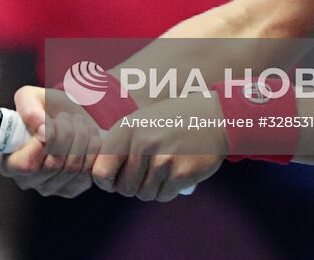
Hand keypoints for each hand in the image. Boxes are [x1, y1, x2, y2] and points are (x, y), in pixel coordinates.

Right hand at [0, 85, 101, 197]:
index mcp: (9, 163)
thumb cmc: (46, 108)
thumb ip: (28, 108)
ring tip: (77, 123)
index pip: (25, 165)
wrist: (71, 118)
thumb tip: (40, 128)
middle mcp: (27, 181)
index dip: (42, 143)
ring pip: (72, 167)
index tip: (50, 123)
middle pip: (52, 164)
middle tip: (65, 117)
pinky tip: (86, 137)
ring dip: (81, 137)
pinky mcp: (73, 188)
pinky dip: (92, 149)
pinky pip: (87, 171)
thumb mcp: (31, 97)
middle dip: (65, 133)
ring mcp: (50, 188)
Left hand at [91, 96, 226, 201]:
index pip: (100, 171)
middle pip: (124, 188)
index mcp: (126, 129)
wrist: (214, 117)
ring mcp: (162, 160)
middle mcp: (142, 144)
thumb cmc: (172, 119)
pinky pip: (163, 196)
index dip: (106, 181)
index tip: (114, 179)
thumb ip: (120, 144)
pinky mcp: (181, 174)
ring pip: (144, 194)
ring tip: (161, 170)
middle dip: (132, 186)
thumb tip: (100, 174)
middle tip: (145, 173)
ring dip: (151, 188)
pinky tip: (174, 174)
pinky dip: (167, 190)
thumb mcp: (141, 120)